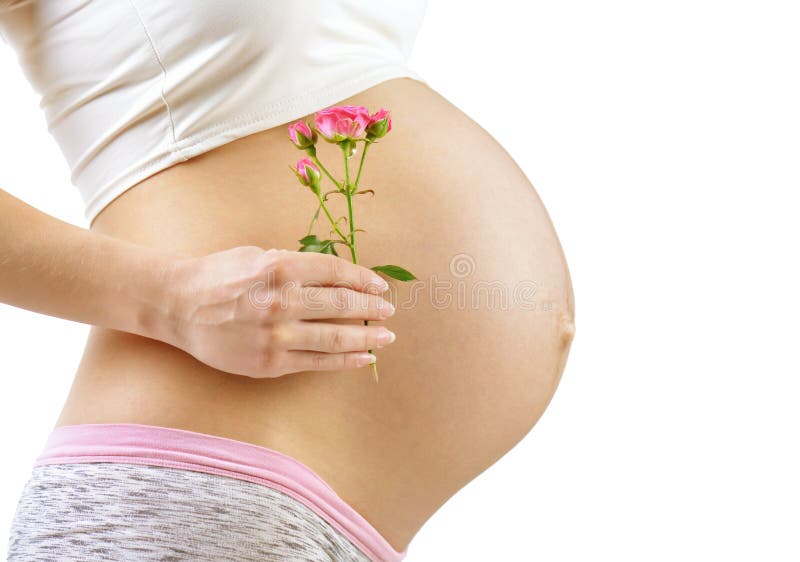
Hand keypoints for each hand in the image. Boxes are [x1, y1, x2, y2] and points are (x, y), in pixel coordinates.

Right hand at [160, 246, 395, 377]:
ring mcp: (276, 336)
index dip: (363, 279)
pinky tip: (363, 358)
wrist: (178, 306)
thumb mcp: (256, 255)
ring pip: (335, 338)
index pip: (335, 272)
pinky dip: (345, 361)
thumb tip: (335, 274)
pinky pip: (317, 363)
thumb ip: (294, 263)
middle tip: (388, 310)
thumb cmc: (218, 275)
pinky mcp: (270, 363)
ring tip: (386, 336)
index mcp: (279, 268)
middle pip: (341, 305)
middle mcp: (281, 302)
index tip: (380, 285)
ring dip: (366, 336)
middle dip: (371, 308)